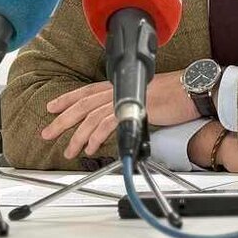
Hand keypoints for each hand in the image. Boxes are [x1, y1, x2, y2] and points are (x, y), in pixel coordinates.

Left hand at [40, 70, 199, 157]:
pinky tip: (90, 148)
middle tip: (47, 133)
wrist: (190, 91)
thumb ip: (129, 107)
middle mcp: (118, 90)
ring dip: (77, 136)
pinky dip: (95, 137)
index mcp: (120, 86)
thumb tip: (118, 122)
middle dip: (62, 120)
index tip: (52, 107)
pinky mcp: (130, 110)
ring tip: (69, 151)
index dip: (68, 98)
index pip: (87, 91)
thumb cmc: (175, 96)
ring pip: (90, 117)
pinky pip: (106, 125)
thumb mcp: (146, 100)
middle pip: (82, 104)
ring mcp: (124, 99)